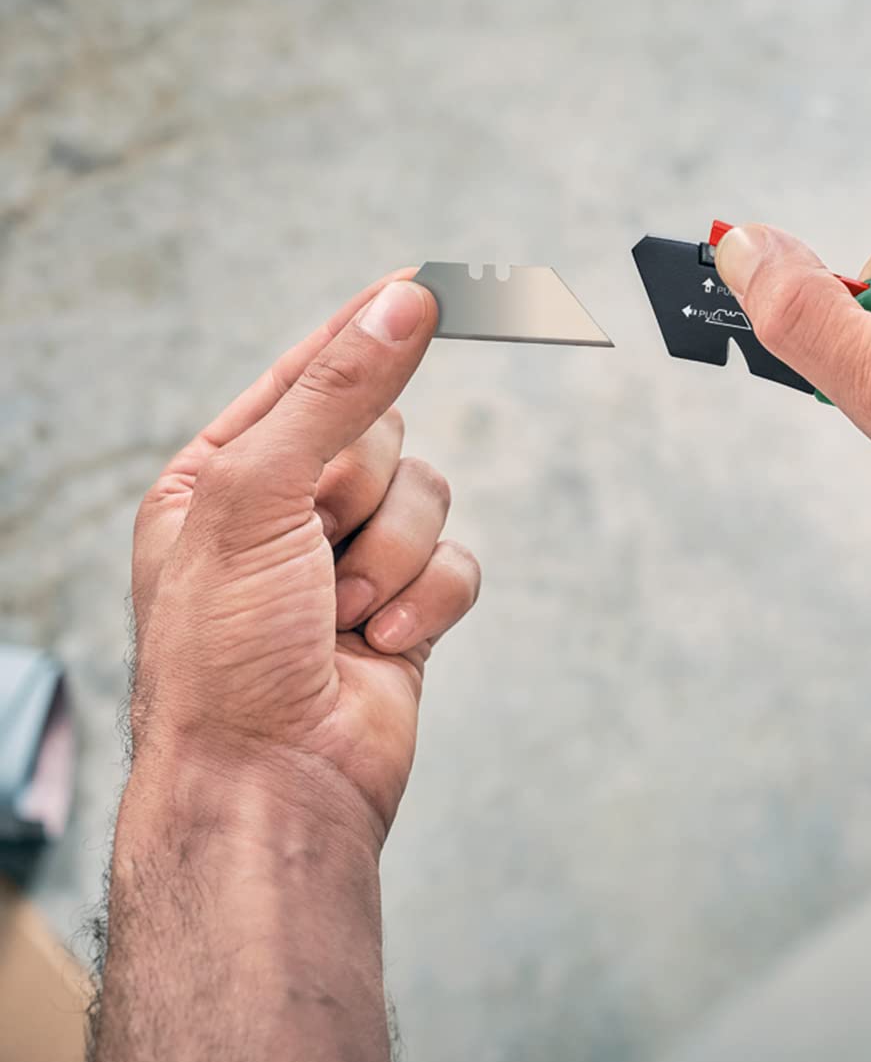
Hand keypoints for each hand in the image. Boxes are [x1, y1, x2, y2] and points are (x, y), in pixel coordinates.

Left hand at [129, 272, 481, 842]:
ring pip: (429, 496)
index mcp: (220, 476)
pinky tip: (380, 640)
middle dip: (358, 489)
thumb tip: (406, 303)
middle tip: (315, 538)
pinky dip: (426, 599)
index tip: (423, 277)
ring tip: (337, 611)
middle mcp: (287, 512)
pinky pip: (458, 562)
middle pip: (384, 433)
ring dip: (389, 555)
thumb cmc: (223, 655)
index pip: (305, 372)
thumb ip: (339, 392)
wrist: (268, 784)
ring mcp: (350, 562)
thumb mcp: (256, 496)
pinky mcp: (406, 609)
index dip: (361, 327)